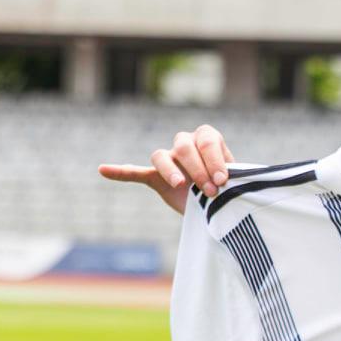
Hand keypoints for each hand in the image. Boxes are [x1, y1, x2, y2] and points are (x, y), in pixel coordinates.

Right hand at [98, 124, 234, 216]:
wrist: (218, 202)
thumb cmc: (229, 186)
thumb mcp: (237, 179)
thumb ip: (233, 176)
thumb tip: (237, 181)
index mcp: (207, 138)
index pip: (206, 141)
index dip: (214, 160)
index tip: (223, 180)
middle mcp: (185, 143)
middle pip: (184, 146)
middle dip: (198, 169)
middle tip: (211, 190)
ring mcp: (169, 160)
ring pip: (161, 156)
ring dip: (170, 170)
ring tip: (181, 185)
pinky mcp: (155, 177)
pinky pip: (135, 172)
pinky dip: (120, 171)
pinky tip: (103, 170)